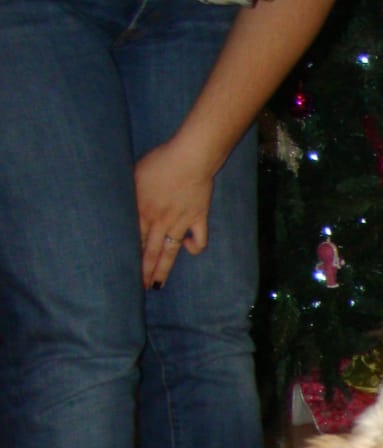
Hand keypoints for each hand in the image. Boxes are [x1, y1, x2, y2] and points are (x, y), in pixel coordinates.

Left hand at [133, 139, 213, 288]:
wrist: (190, 158)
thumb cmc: (160, 162)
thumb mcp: (134, 174)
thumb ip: (127, 193)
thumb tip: (118, 206)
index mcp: (143, 211)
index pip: (133, 241)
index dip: (128, 258)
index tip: (121, 272)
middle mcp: (161, 222)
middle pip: (150, 252)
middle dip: (144, 272)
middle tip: (138, 289)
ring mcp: (181, 223)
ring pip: (170, 252)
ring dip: (163, 270)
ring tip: (158, 284)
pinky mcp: (199, 218)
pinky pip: (199, 241)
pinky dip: (194, 248)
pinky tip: (188, 248)